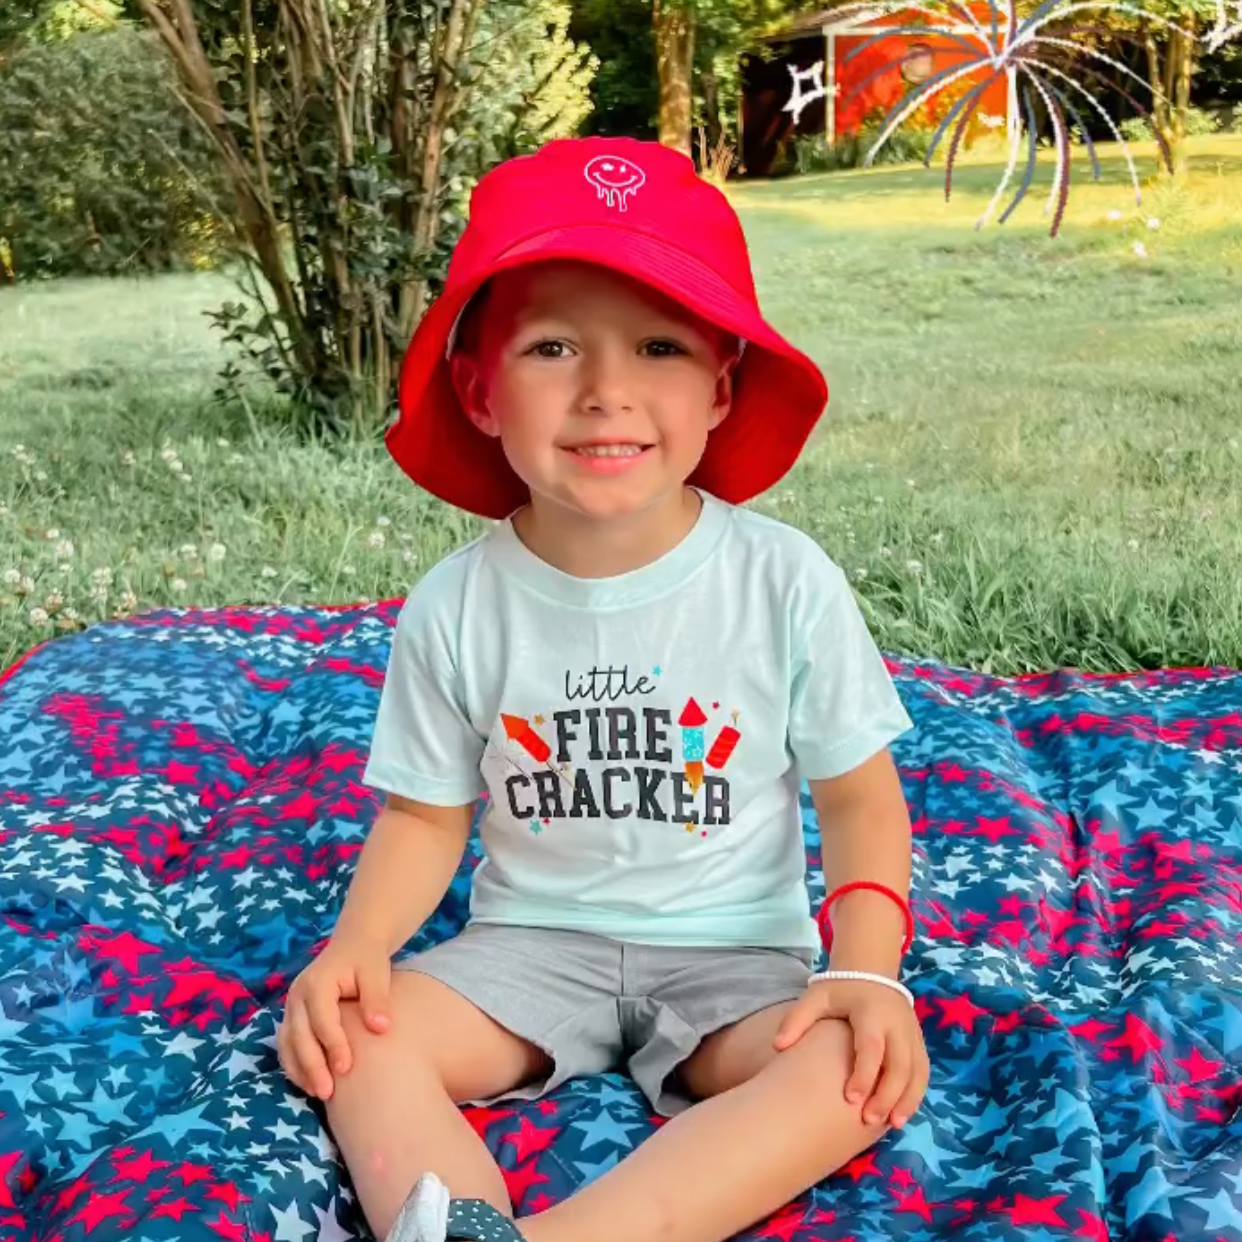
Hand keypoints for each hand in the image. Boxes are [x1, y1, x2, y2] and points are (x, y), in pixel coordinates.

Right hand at [276, 934, 391, 1100]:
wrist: (355, 943)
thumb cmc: (367, 958)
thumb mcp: (377, 972)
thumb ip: (377, 998)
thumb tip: (380, 1028)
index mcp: (317, 981)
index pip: (322, 1019)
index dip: (333, 1045)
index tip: (347, 1069)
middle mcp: (298, 994)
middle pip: (300, 1036)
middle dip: (312, 1066)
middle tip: (328, 1093)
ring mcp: (292, 1006)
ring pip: (288, 1043)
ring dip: (300, 1070)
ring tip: (318, 1093)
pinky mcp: (292, 1016)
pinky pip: (287, 1044)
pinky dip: (295, 1065)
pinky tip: (309, 1083)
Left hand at [773, 978, 928, 1127]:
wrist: (870, 971)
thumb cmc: (839, 989)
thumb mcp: (816, 996)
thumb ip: (797, 1019)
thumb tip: (777, 1046)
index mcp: (871, 1011)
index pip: (871, 1047)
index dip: (863, 1074)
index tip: (850, 1100)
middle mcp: (896, 1023)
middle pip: (899, 1063)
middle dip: (888, 1094)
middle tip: (870, 1120)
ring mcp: (911, 1032)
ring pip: (916, 1070)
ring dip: (907, 1098)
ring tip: (893, 1124)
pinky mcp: (918, 1041)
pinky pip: (922, 1071)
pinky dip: (915, 1093)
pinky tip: (902, 1113)